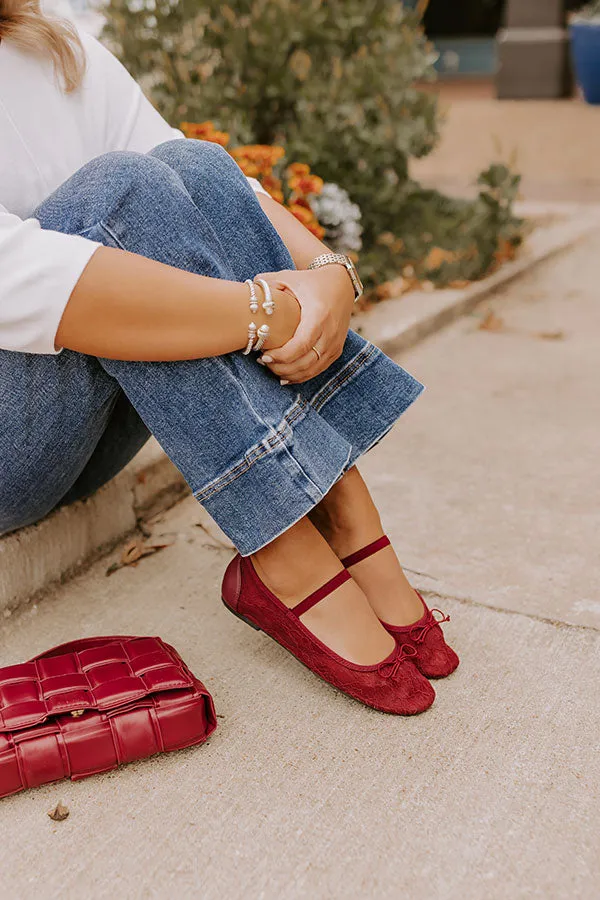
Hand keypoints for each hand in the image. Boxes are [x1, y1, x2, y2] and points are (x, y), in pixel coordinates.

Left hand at [255, 266, 353, 381]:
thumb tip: (248, 293)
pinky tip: (285, 376)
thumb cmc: (311, 281)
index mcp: (319, 315)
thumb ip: (268, 283)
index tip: (264, 355)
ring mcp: (335, 343)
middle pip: (306, 361)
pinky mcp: (337, 350)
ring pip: (312, 369)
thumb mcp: (289, 277)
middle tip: (263, 362)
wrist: (341, 284)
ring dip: (290, 374)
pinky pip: (319, 369)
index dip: (282, 355)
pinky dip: (302, 376)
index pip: (301, 344)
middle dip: (282, 367)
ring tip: (271, 368)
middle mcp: (330, 332)